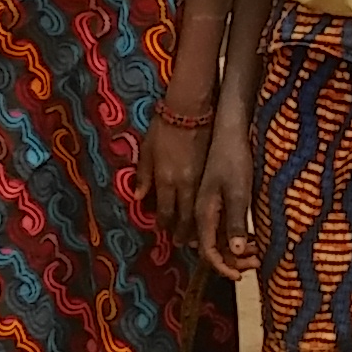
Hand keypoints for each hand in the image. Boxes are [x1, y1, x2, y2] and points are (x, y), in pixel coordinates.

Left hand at [148, 117, 207, 242]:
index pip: (166, 212)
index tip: (162, 231)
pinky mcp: (213, 172)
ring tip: (193, 235)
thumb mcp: (147, 149)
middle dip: (182, 232)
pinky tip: (206, 215)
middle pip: (185, 217)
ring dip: (196, 225)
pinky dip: (207, 210)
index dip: (164, 225)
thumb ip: (143, 175)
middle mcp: (184, 183)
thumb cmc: (164, 127)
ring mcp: (201, 179)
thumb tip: (138, 197)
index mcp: (166, 179)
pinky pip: (210, 198)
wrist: (190, 110)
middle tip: (180, 242)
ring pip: (200, 211)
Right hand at [193, 117, 259, 277]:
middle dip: (233, 261)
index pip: (207, 251)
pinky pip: (223, 226)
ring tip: (259, 251)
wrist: (228, 129)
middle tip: (257, 262)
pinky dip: (237, 236)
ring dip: (237, 250)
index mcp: (202, 212)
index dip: (222, 267)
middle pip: (211, 248)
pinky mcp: (218, 198)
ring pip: (218, 238)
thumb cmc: (233, 159)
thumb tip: (236, 253)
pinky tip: (253, 236)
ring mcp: (209, 205)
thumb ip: (235, 222)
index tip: (240, 276)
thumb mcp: (238, 192)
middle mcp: (202, 212)